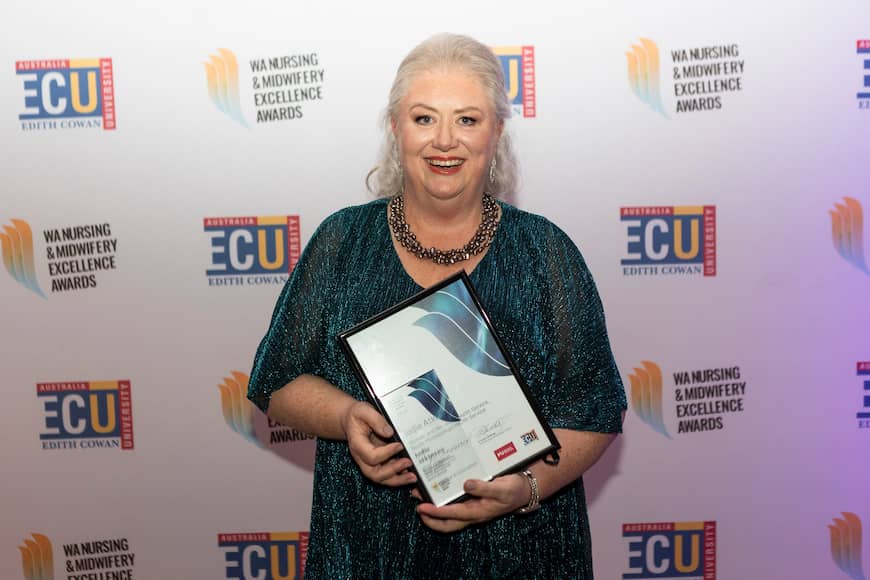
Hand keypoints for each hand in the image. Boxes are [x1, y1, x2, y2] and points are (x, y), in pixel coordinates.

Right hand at [341, 401, 416, 486]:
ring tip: (413, 476)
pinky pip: (387, 476)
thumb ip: (376, 419)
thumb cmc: (357, 416)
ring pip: (381, 479)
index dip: (386, 453)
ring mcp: (369, 463)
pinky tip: (410, 473)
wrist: (352, 421)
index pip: (371, 456)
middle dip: (393, 471)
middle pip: (374, 474)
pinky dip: (399, 477)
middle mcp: (362, 458)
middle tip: (408, 463)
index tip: (400, 445)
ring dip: (398, 480)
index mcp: (357, 445)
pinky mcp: (378, 463)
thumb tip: (390, 432)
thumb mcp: (364, 410)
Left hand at [412, 473, 529, 532]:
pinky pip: (454, 508)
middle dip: (429, 519)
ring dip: (433, 511)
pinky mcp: (473, 504)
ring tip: (420, 496)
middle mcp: (472, 514)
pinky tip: (438, 492)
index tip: (421, 507)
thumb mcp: (501, 487)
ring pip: (449, 517)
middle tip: (416, 506)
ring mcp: (472, 510)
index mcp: (478, 512)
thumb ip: (484, 487)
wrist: (524, 491)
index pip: (452, 514)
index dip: (435, 512)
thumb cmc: (513, 489)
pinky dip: (443, 503)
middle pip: (447, 524)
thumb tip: (466, 484)